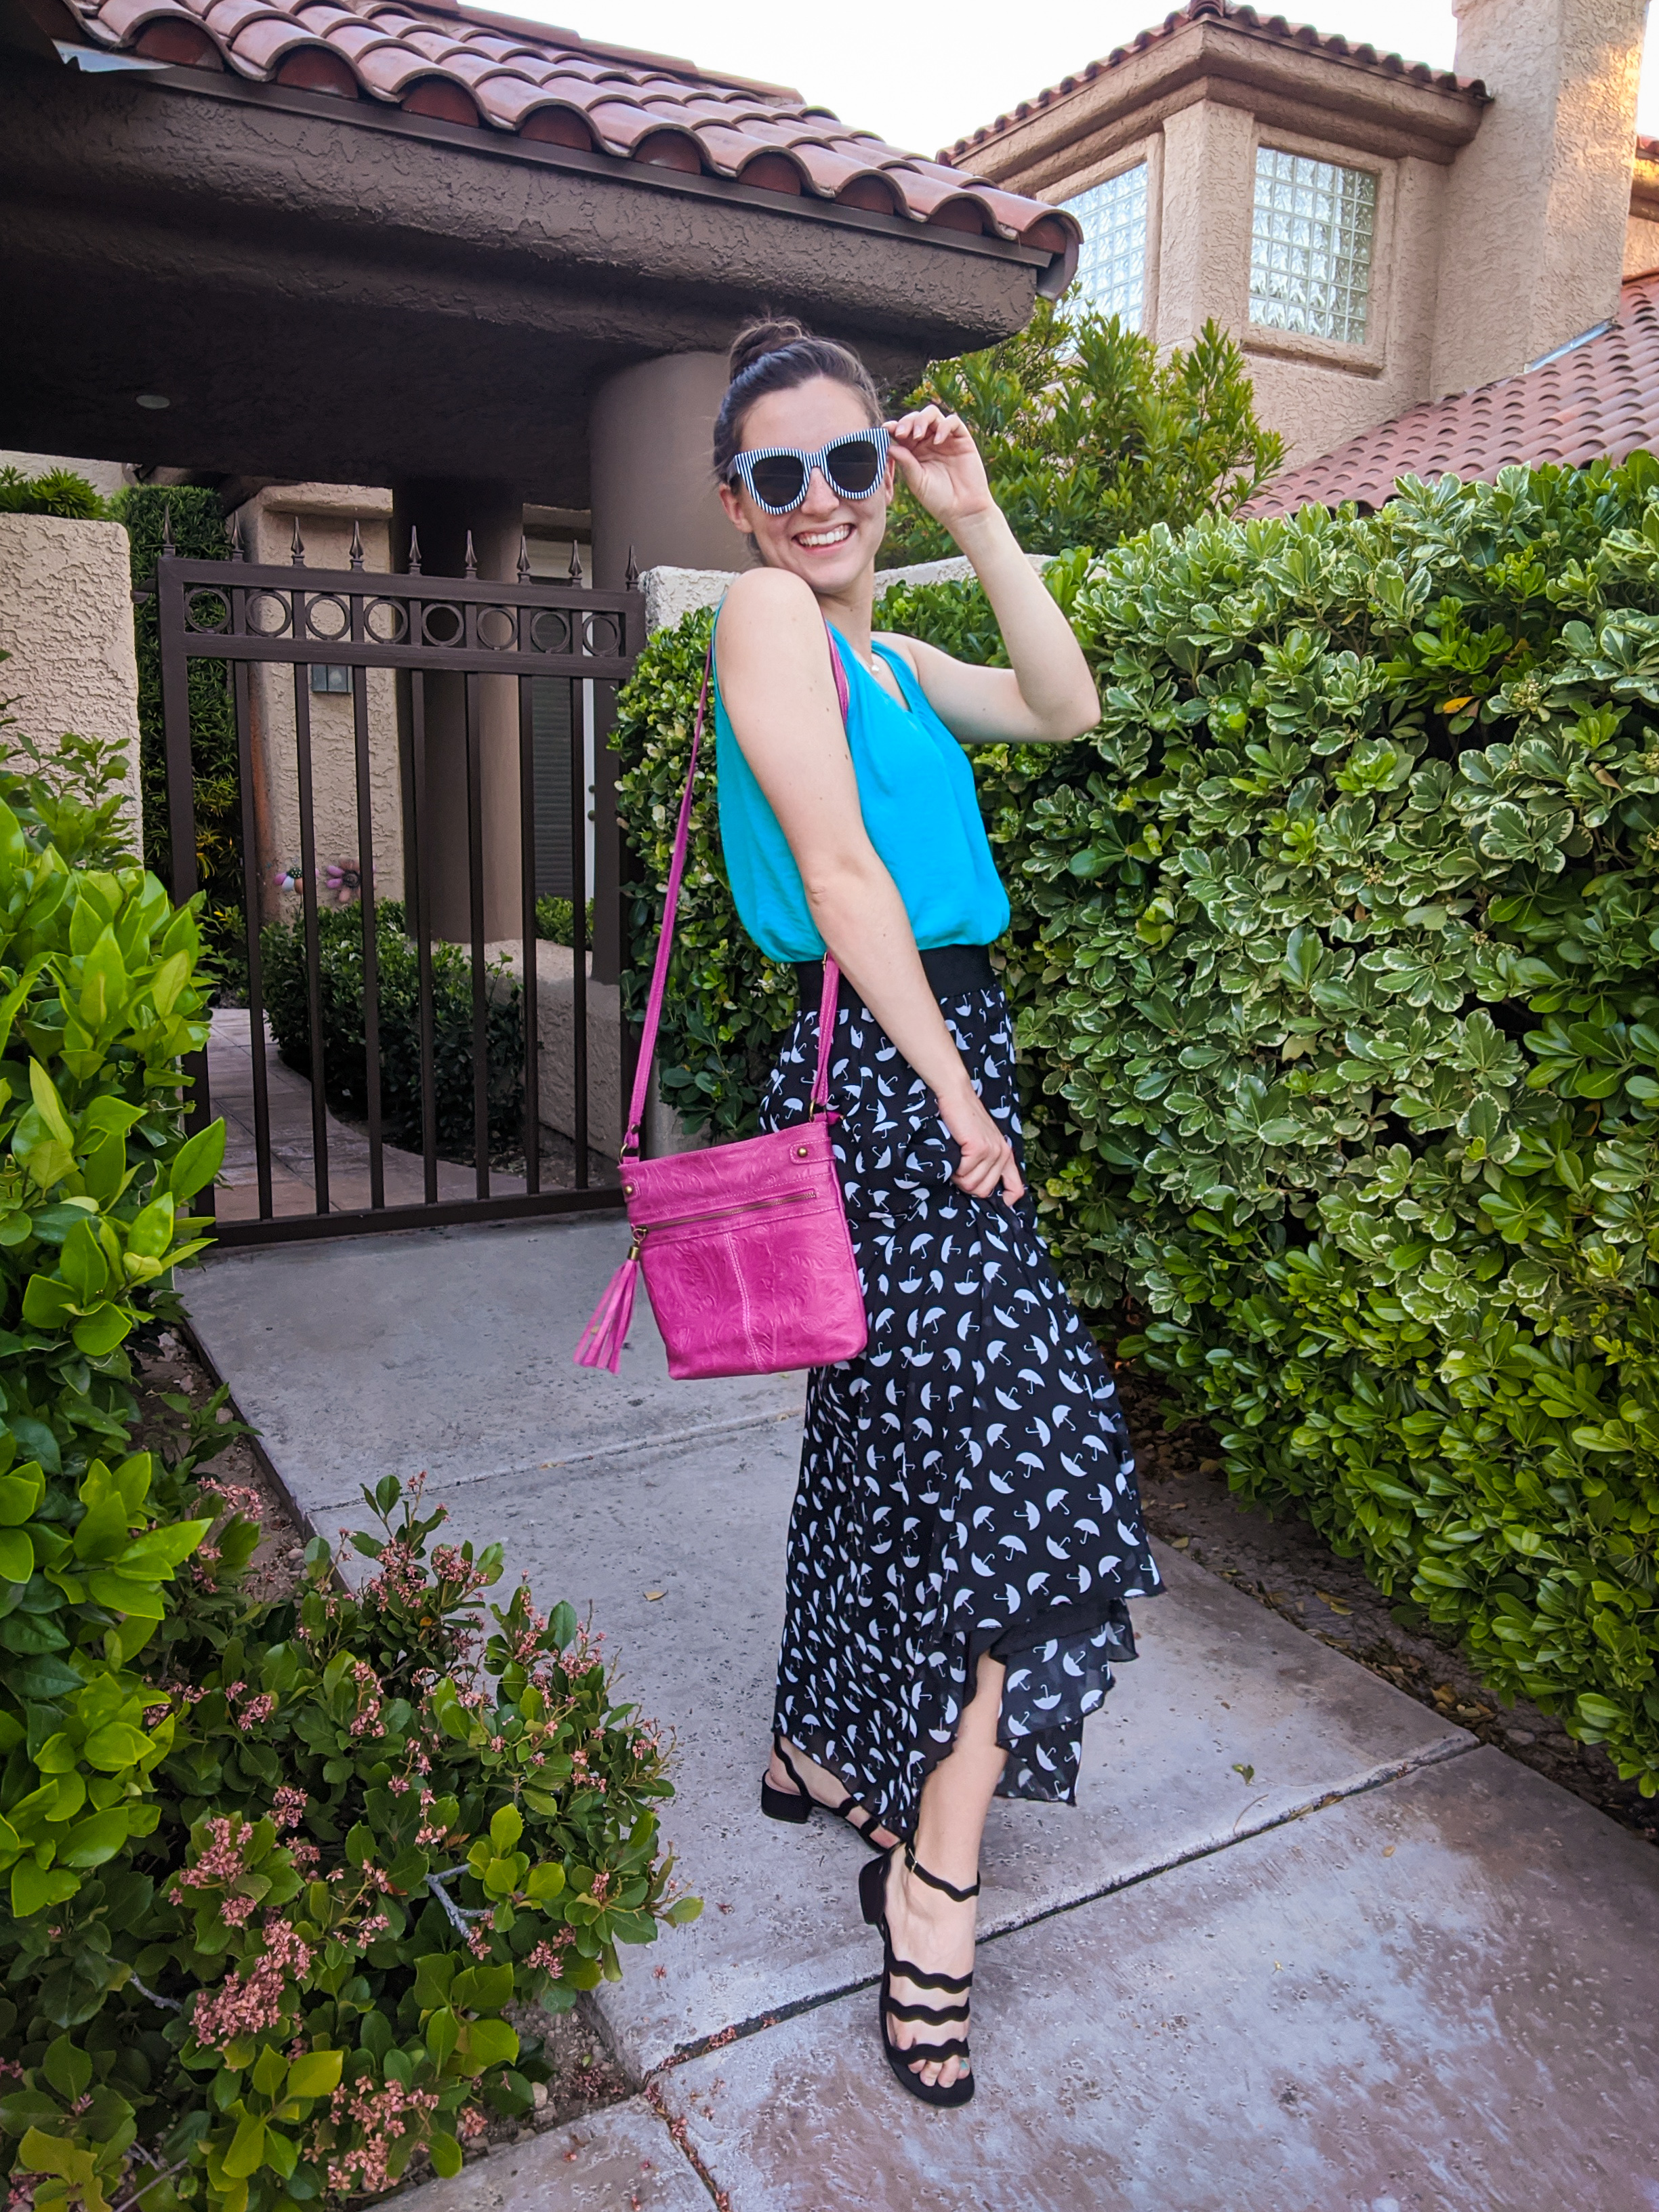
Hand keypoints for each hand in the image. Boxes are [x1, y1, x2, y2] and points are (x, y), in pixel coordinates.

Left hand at [887, 406, 995, 541]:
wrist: (962, 510)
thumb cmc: (937, 498)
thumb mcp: (917, 481)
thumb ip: (905, 462)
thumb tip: (889, 445)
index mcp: (913, 450)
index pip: (902, 431)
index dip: (893, 426)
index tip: (886, 430)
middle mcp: (928, 441)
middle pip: (915, 418)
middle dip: (907, 422)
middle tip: (901, 433)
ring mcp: (945, 438)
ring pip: (932, 414)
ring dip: (922, 420)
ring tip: (918, 435)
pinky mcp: (962, 439)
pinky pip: (953, 422)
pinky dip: (944, 426)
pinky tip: (938, 441)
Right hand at [937, 1078, 1023, 1204]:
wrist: (956, 1095)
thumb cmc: (964, 1120)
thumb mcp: (982, 1142)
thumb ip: (986, 1163)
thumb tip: (978, 1189)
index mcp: (1006, 1154)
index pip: (1016, 1190)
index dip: (1003, 1201)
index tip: (986, 1201)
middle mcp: (1003, 1154)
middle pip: (983, 1191)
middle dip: (967, 1185)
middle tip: (958, 1169)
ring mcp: (992, 1151)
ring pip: (971, 1185)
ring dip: (957, 1176)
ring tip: (955, 1159)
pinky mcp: (979, 1148)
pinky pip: (963, 1174)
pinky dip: (953, 1168)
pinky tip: (952, 1154)